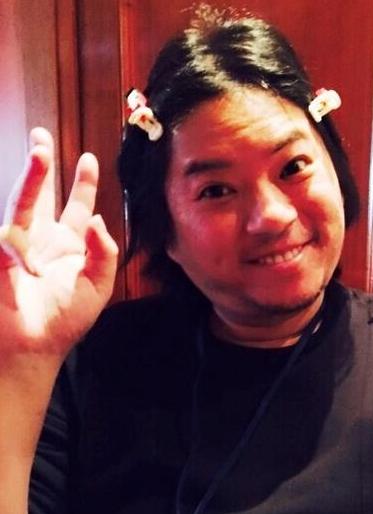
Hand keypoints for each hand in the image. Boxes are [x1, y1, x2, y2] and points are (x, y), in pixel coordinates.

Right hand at [0, 128, 117, 361]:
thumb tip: (99, 219)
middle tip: (43, 136)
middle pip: (42, 195)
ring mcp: (17, 247)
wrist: (34, 348)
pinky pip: (4, 239)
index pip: (78, 207)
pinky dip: (11, 241)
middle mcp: (42, 240)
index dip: (83, 184)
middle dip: (43, 166)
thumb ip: (104, 252)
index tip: (89, 159)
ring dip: (31, 178)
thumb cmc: (66, 321)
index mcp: (69, 245)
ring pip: (20, 203)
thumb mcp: (98, 286)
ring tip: (40, 151)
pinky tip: (20, 251)